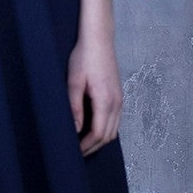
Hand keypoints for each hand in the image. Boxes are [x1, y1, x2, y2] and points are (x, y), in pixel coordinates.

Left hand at [67, 33, 122, 156]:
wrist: (99, 38)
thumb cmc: (84, 57)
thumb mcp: (74, 81)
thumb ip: (74, 106)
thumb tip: (75, 129)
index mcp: (105, 100)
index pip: (98, 134)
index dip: (86, 146)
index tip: (73, 152)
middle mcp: (117, 103)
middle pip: (108, 136)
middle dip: (92, 147)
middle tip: (76, 154)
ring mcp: (120, 99)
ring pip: (113, 130)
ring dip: (99, 140)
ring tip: (82, 144)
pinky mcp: (119, 95)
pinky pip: (115, 121)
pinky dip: (105, 130)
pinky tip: (91, 129)